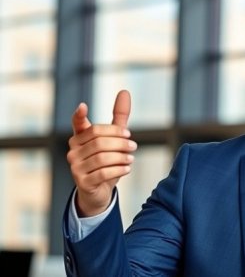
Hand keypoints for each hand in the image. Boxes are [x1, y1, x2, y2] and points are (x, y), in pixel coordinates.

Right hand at [67, 90, 136, 216]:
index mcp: (80, 138)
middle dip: (120, 142)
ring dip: (121, 156)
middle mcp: (73, 150)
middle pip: (99, 141)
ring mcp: (75, 167)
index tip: (83, 106)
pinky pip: (102, 173)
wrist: (98, 191)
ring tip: (131, 158)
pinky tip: (127, 168)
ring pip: (102, 157)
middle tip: (133, 145)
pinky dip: (118, 169)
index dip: (79, 116)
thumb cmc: (106, 161)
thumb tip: (125, 91)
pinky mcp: (82, 182)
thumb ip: (119, 118)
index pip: (78, 124)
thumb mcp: (114, 139)